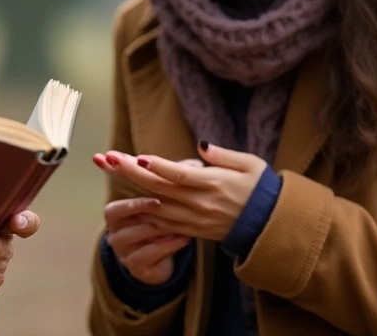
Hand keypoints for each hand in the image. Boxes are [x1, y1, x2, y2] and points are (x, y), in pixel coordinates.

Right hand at [94, 153, 198, 284]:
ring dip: (154, 228)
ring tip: (175, 222)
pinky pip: (146, 254)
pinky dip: (166, 246)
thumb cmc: (162, 224)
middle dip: (135, 205)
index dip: (119, 175)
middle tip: (156, 201)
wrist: (160, 261)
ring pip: (131, 234)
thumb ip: (174, 181)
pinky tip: (183, 239)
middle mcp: (114, 227)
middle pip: (113, 211)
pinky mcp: (134, 265)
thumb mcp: (166, 201)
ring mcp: (122, 248)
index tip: (138, 170)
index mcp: (118, 208)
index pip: (111, 189)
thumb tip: (195, 163)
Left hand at [96, 142, 266, 242]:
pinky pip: (161, 221)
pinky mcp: (191, 230)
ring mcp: (193, 219)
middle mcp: (200, 203)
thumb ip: (223, 155)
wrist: (269, 228)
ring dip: (129, 187)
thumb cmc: (261, 189)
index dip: (159, 166)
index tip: (138, 157)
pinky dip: (142, 210)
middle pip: (159, 187)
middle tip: (107, 157)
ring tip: (109, 168)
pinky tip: (124, 197)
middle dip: (130, 171)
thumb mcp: (250, 164)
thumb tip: (200, 146)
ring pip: (155, 204)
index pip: (181, 175)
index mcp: (215, 184)